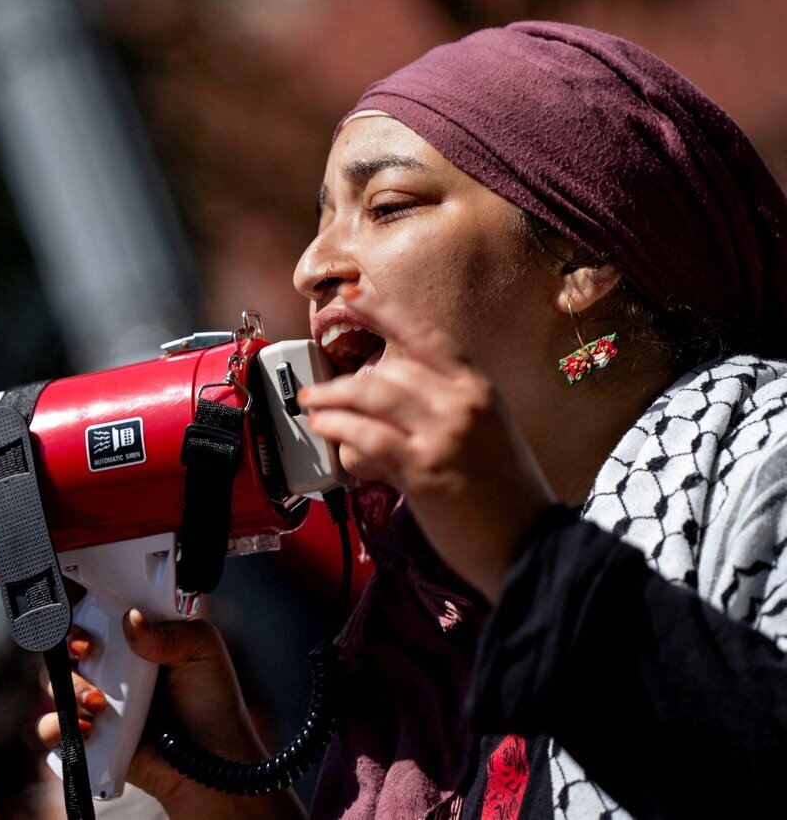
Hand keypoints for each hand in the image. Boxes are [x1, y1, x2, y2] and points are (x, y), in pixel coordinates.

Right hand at [38, 610, 305, 818]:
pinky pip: (53, 728)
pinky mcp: (88, 735)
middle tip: (85, 651)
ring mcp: (94, 699)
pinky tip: (88, 729)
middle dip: (67, 644)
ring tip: (98, 704)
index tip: (81, 607)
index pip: (92, 610)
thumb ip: (170, 630)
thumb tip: (133, 619)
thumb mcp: (202, 650)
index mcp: (131, 635)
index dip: (77, 605)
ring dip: (68, 688)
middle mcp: (108, 664)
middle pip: (64, 643)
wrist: (215, 761)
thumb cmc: (212, 702)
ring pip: (54, 683)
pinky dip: (58, 726)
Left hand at [298, 288, 554, 600]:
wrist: (531, 544)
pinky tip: (324, 430)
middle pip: (388, 369)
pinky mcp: (424, 468)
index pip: (425, 335)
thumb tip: (385, 406)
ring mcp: (443, 433)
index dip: (384, 312)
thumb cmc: (505, 496)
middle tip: (317, 387)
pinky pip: (366, 437)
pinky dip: (338, 430)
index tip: (351, 298)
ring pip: (371, 396)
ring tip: (311, 406)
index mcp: (479, 388)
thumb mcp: (484, 433)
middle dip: (343, 379)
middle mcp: (462, 402)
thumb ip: (441, 409)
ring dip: (331, 400)